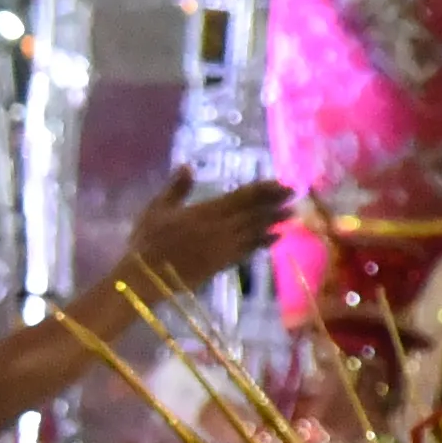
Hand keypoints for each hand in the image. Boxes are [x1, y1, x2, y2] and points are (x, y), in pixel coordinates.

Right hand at [97, 175, 294, 314]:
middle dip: (275, 203)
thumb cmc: (148, 240)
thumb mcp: (157, 209)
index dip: (263, 190)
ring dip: (275, 222)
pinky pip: (249, 251)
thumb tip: (187, 165)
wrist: (146, 277)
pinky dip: (264, 243)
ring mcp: (224, 248)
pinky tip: (276, 238)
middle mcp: (220, 229)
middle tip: (295, 194)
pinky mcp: (223, 264)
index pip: (242, 197)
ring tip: (293, 214)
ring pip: (255, 231)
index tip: (281, 182)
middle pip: (254, 213)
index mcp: (205, 212)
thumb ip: (176, 188)